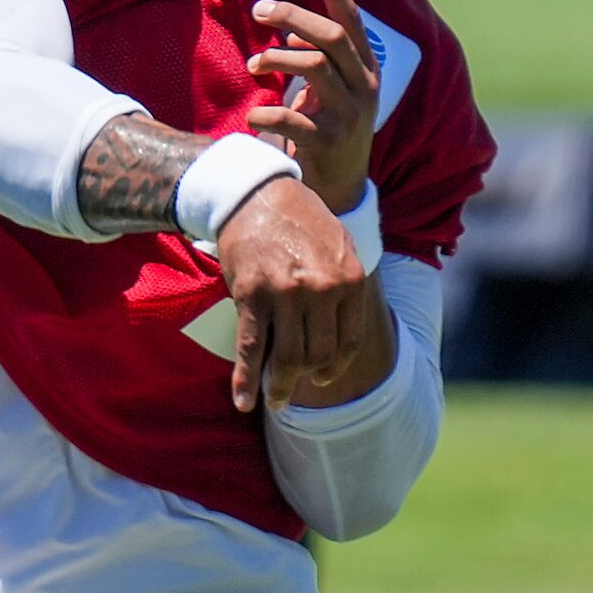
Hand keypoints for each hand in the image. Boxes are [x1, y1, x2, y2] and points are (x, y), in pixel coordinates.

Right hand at [216, 174, 367, 412]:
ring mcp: (286, 294)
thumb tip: (342, 331)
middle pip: (319, 356)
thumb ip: (345, 286)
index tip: (322, 378)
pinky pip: (251, 348)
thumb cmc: (298, 218)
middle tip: (293, 389)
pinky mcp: (252, 295)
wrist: (254, 191)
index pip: (349, 343)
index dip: (334, 368)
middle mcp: (322, 289)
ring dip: (280, 388)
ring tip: (274, 401)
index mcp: (349, 279)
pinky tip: (244, 401)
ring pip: (288, 359)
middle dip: (306, 379)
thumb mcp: (338, 244)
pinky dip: (246, 379)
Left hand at [245, 0, 378, 215]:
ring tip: (254, 64)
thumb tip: (291, 30)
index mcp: (365, 70)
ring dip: (277, 57)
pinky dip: (268, 112)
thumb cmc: (328, 129)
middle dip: (294, 15)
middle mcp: (364, 87)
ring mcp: (349, 115)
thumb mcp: (329, 90)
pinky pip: (294, 118)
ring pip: (315, 66)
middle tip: (259, 9)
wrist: (339, 191)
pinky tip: (253, 116)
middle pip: (333, 36)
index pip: (352, 20)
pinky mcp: (329, 143)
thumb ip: (316, 58)